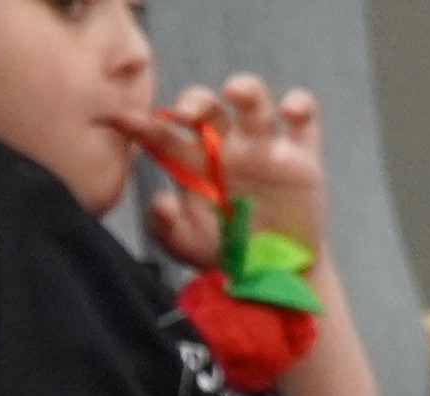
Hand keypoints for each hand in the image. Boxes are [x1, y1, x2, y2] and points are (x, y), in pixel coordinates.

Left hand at [123, 76, 327, 258]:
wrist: (269, 271)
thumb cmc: (220, 252)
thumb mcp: (185, 245)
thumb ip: (166, 227)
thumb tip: (158, 201)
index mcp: (192, 164)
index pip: (165, 136)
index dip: (146, 125)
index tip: (124, 119)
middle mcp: (226, 148)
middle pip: (209, 109)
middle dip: (196, 100)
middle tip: (185, 111)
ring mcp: (263, 147)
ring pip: (254, 103)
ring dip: (245, 89)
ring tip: (233, 91)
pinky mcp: (301, 154)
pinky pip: (305, 119)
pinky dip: (300, 105)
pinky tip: (288, 112)